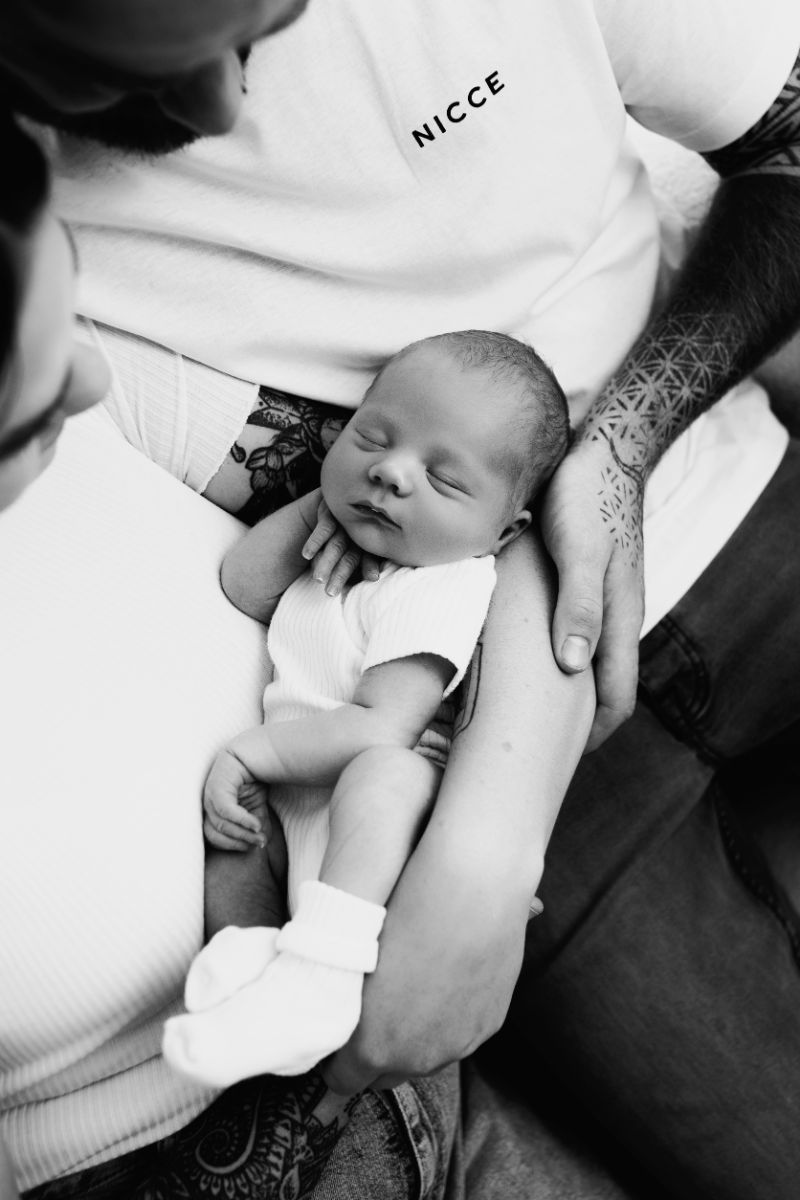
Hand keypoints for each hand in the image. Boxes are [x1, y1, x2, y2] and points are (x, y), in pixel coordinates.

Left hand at [203, 749, 268, 850]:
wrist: (257, 751)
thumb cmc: (255, 779)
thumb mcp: (256, 807)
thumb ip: (255, 826)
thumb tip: (260, 845)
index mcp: (212, 810)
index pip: (214, 836)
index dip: (233, 845)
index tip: (253, 846)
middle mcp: (207, 803)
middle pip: (216, 833)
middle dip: (239, 841)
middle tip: (258, 843)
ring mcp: (209, 794)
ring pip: (220, 823)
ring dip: (242, 833)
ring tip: (259, 835)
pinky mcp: (217, 785)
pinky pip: (226, 810)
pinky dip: (241, 821)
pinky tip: (256, 825)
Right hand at [301, 497, 380, 594]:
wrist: (349, 488)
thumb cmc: (358, 523)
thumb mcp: (364, 541)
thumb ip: (367, 559)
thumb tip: (374, 578)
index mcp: (369, 540)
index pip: (369, 557)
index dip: (369, 567)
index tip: (373, 578)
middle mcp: (358, 531)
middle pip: (350, 556)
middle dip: (340, 575)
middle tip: (330, 593)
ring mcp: (344, 521)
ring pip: (336, 545)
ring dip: (326, 562)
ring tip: (318, 579)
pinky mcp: (331, 509)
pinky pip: (324, 527)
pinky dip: (315, 541)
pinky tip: (306, 555)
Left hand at [321, 857, 537, 1093]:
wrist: (471, 887)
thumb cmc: (403, 912)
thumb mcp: (357, 963)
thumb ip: (347, 1007)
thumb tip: (339, 1019)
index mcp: (373, 1046)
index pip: (342, 1082)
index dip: (337, 1058)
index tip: (339, 1035)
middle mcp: (416, 1058)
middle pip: (384, 1077)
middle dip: (374, 1053)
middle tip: (372, 1013)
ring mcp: (458, 1045)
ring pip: (426, 1059)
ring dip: (414, 1038)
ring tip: (412, 992)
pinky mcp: (489, 1025)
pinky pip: (460, 1037)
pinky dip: (450, 1020)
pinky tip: (446, 983)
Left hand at [541, 438, 644, 750]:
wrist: (601, 450)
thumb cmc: (588, 498)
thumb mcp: (581, 550)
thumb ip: (579, 606)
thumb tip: (572, 668)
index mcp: (618, 620)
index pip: (616, 700)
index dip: (592, 737)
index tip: (554, 764)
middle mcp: (611, 618)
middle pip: (598, 688)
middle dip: (570, 723)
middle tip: (525, 746)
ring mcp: (597, 602)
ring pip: (580, 661)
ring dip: (555, 689)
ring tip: (513, 709)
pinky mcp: (579, 584)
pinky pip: (565, 633)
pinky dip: (545, 655)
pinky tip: (510, 654)